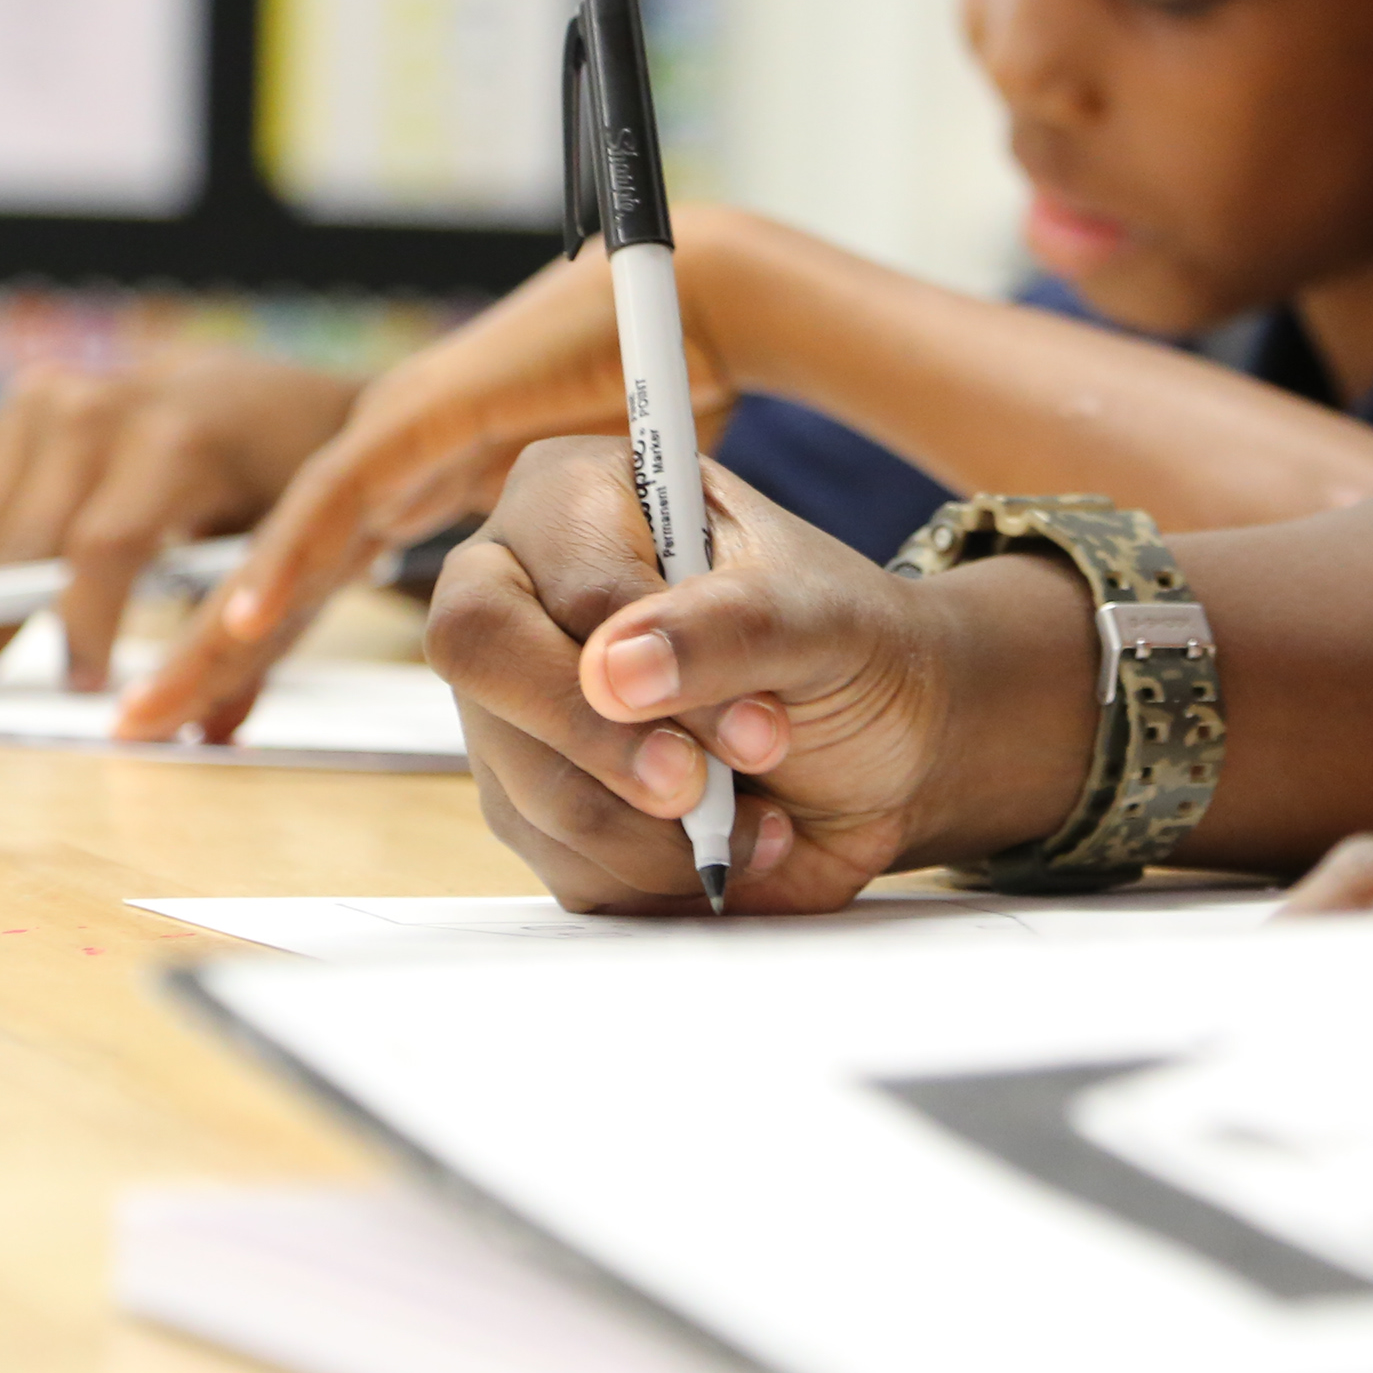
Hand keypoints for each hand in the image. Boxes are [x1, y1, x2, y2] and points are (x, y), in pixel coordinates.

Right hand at [0, 356, 359, 693]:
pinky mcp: (12, 408)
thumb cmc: (297, 490)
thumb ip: (248, 646)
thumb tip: (205, 739)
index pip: (103, 546)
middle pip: (16, 541)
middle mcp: (99, 407)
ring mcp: (45, 400)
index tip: (80, 692)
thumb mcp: (295, 553)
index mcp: (176, 436)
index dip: (82, 626)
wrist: (286, 395)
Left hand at [115, 247, 734, 742]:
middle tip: (137, 728)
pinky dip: (290, 556)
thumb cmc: (670, 404)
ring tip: (155, 700)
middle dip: (203, 658)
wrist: (708, 305)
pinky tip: (244, 617)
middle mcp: (394, 457)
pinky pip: (340, 492)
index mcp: (424, 483)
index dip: (260, 656)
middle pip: (278, 571)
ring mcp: (403, 428)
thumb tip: (593, 674)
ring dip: (216, 626)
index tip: (208, 729)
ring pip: (284, 541)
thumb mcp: (604, 531)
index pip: (316, 582)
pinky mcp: (427, 406)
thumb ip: (574, 592)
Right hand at [425, 437, 1088, 913]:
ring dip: (656, 831)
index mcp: (584, 497)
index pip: (562, 574)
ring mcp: (511, 703)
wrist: (887, 742)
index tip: (756, 724)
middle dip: (604, 746)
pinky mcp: (530, 801)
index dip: (650, 655)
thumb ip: (729, 626)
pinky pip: (558, 861)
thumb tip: (613, 671)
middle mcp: (521, 587)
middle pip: (485, 659)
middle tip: (702, 791)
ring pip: (527, 783)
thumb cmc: (848, 646)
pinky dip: (655, 875)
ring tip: (761, 817)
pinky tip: (728, 846)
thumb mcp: (822, 619)